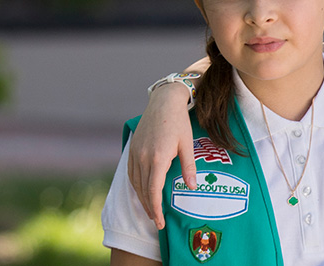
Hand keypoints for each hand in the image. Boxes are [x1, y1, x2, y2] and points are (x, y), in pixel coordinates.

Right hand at [129, 83, 196, 228]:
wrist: (163, 102)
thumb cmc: (179, 122)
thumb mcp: (187, 145)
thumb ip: (188, 167)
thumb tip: (192, 187)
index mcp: (157, 158)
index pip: (153, 191)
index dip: (155, 209)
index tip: (160, 222)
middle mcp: (142, 158)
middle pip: (143, 190)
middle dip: (149, 208)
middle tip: (156, 222)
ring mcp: (135, 153)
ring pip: (135, 183)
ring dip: (141, 199)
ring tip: (150, 211)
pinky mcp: (132, 149)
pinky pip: (131, 173)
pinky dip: (136, 186)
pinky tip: (142, 192)